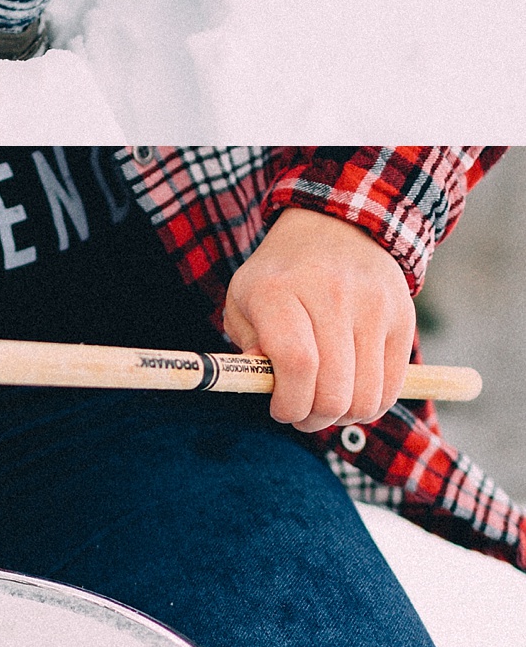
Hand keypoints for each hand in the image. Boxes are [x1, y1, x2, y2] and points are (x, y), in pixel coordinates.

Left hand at [223, 208, 415, 432]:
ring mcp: (372, 305)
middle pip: (333, 390)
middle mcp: (330, 294)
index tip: (280, 410)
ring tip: (326, 403)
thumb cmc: (279, 278)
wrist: (333, 228)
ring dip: (344, 416)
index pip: (297, 364)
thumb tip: (266, 385)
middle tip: (302, 415)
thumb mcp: (244, 301)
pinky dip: (371, 403)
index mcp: (278, 290)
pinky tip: (351, 392)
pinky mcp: (403, 317)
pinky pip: (392, 386)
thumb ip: (247, 347)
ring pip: (366, 396)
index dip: (289, 402)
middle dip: (314, 418)